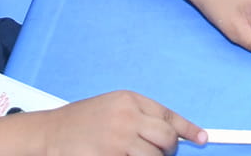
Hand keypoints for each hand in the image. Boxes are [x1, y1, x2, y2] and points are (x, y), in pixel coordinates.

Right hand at [26, 90, 202, 154]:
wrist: (48, 134)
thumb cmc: (80, 123)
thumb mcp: (113, 108)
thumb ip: (140, 116)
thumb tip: (171, 132)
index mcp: (129, 101)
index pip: (168, 115)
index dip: (188, 129)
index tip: (202, 138)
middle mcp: (127, 118)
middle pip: (166, 139)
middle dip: (167, 150)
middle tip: (158, 153)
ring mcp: (118, 140)